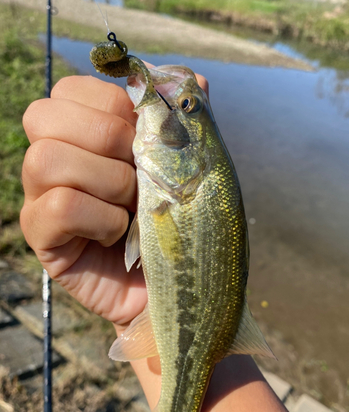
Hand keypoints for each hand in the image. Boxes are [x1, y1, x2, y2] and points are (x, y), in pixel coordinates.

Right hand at [21, 73, 207, 330]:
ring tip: (133, 208)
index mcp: (83, 134)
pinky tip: (119, 235)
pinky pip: (56, 208)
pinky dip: (100, 218)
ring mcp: (41, 199)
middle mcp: (53, 160)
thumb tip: (192, 76)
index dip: (113, 105)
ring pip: (46, 159)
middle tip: (139, 173)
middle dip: (108, 139)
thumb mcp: (191, 166)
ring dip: (108, 182)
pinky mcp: (43, 239)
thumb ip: (188, 121)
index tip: (146, 135)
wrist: (179, 281)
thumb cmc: (180, 220)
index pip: (71, 89)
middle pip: (45, 116)